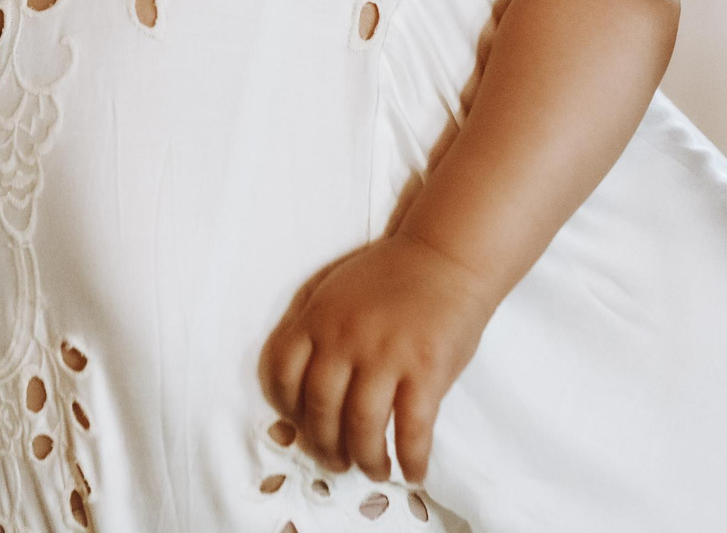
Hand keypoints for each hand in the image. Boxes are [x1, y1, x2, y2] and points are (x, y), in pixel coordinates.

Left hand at [258, 230, 498, 484]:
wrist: (447, 255)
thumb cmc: (392, 276)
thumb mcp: (336, 291)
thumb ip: (316, 330)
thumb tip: (303, 385)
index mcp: (317, 318)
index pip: (280, 373)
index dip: (285, 409)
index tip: (299, 426)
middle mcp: (344, 337)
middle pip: (319, 409)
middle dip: (325, 447)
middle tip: (336, 462)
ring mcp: (386, 354)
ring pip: (361, 426)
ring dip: (366, 459)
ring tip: (373, 469)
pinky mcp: (426, 369)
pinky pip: (412, 429)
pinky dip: (411, 458)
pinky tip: (413, 470)